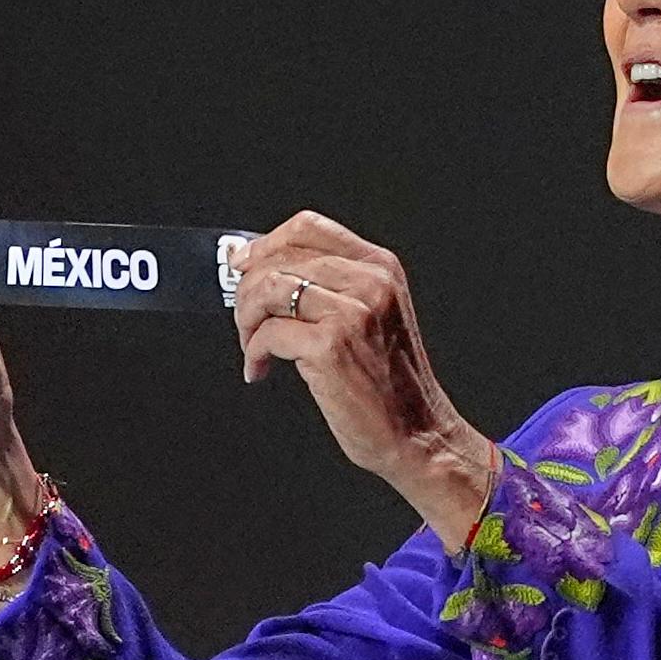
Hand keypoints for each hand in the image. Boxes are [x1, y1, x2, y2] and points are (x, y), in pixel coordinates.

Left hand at [231, 210, 491, 525]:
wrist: (417, 433)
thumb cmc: (390, 383)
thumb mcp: (375, 316)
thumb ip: (333, 286)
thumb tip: (265, 268)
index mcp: (380, 268)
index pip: (309, 227)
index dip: (265, 243)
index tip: (243, 264)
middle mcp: (370, 283)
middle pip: (281, 258)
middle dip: (248, 290)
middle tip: (246, 321)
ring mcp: (352, 313)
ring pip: (268, 289)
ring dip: (246, 319)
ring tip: (252, 345)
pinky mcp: (330, 347)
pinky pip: (269, 333)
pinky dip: (254, 352)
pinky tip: (260, 369)